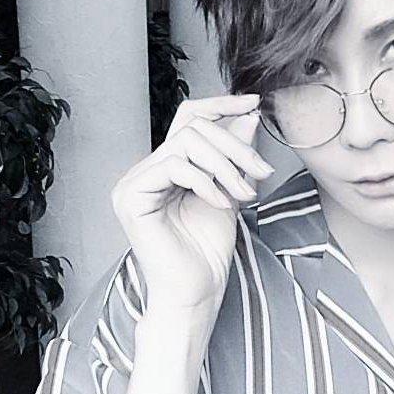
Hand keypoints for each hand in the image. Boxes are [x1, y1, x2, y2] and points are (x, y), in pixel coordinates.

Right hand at [111, 95, 273, 313]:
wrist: (197, 290)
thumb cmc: (209, 250)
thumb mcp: (233, 191)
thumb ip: (235, 156)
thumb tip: (249, 115)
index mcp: (168, 166)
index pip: (190, 117)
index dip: (221, 104)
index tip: (255, 103)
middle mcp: (147, 169)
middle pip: (193, 127)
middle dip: (235, 146)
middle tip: (262, 173)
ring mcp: (134, 182)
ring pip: (186, 143)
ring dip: (226, 166)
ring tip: (246, 195)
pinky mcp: (130, 198)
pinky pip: (173, 167)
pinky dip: (206, 182)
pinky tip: (223, 204)